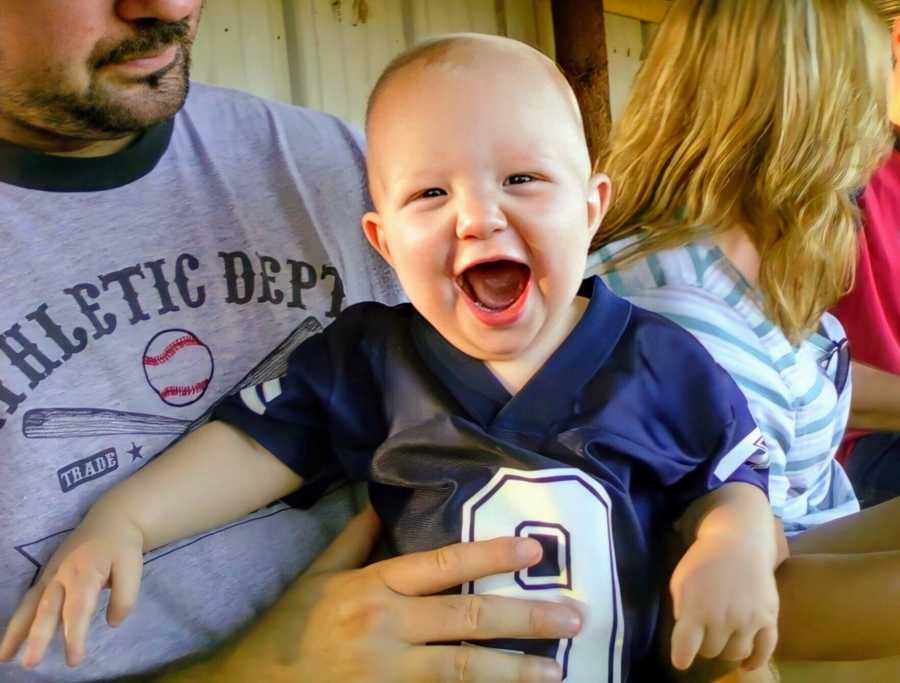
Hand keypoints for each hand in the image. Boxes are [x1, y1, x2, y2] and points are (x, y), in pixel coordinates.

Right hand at [0, 510, 143, 667]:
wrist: (110, 520)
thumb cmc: (122, 546)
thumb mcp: (133, 567)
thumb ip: (125, 596)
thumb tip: (112, 623)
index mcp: (85, 572)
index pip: (78, 609)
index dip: (75, 635)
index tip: (73, 659)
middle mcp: (62, 575)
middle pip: (48, 609)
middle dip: (38, 637)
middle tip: (30, 664)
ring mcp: (50, 575)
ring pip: (31, 605)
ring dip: (17, 631)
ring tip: (4, 656)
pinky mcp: (45, 577)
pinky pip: (28, 600)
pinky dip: (17, 620)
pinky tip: (10, 640)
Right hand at [186, 507, 580, 682]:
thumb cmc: (290, 627)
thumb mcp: (318, 575)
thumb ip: (354, 540)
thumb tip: (382, 504)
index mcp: (373, 587)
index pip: (441, 564)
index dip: (489, 555)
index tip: (532, 550)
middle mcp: (386, 626)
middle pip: (466, 618)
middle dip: (524, 617)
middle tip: (573, 617)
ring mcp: (388, 672)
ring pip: (462, 669)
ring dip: (514, 669)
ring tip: (556, 669)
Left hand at [669, 534, 778, 671]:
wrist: (739, 542)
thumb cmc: (703, 560)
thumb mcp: (680, 581)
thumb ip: (682, 610)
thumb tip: (686, 636)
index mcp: (696, 609)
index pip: (685, 648)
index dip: (681, 657)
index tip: (681, 661)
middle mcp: (723, 618)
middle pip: (711, 651)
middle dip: (704, 646)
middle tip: (704, 634)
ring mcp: (748, 620)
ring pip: (736, 653)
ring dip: (726, 651)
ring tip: (722, 641)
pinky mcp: (769, 618)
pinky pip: (765, 650)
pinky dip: (755, 661)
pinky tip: (746, 664)